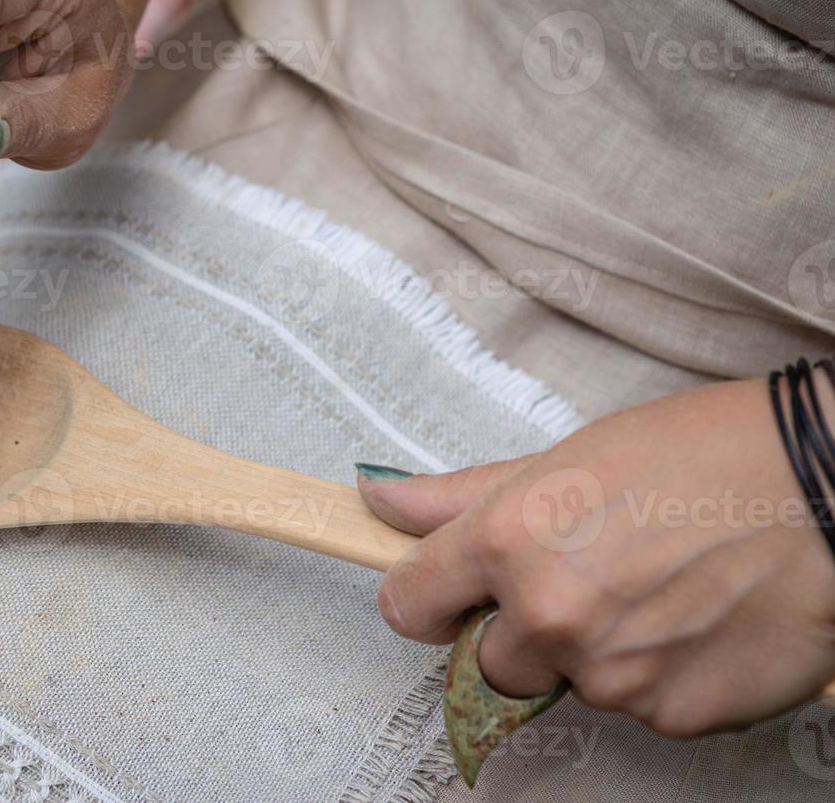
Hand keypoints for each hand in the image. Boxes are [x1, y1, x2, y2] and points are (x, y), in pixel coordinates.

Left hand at [360, 378, 834, 737]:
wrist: (830, 485)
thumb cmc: (704, 453)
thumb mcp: (568, 456)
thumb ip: (463, 494)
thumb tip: (380, 500)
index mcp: (507, 541)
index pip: (407, 604)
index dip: (426, 596)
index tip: (446, 591)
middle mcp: (549, 616)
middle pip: (490, 658)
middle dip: (525, 627)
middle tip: (592, 574)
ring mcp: (612, 674)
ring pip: (572, 682)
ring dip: (599, 650)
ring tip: (660, 588)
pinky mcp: (674, 714)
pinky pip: (640, 707)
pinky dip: (661, 674)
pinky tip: (698, 620)